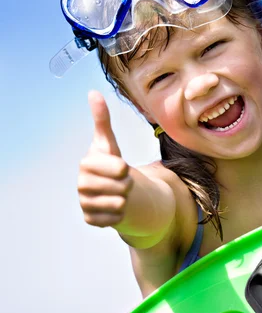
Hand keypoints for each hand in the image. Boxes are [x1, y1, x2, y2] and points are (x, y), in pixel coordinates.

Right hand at [78, 91, 132, 227]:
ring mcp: (84, 203)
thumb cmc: (109, 162)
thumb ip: (102, 120)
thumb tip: (93, 92)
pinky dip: (120, 214)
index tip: (122, 167)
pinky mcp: (90, 220)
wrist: (108, 189)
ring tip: (118, 192)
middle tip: (121, 181)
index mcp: (86, 164)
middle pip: (122, 188)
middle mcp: (81, 185)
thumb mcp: (108, 142)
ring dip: (125, 199)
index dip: (125, 169)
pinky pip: (115, 219)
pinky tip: (114, 206)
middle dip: (128, 185)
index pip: (119, 169)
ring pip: (119, 204)